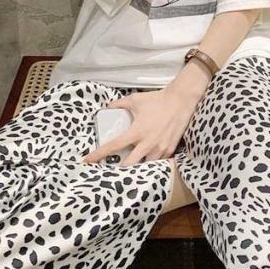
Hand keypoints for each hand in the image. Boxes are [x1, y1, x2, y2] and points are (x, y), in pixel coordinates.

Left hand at [81, 84, 200, 166]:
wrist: (181, 101)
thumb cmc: (157, 100)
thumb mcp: (135, 99)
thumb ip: (119, 104)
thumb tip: (109, 106)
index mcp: (136, 132)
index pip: (113, 146)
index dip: (99, 154)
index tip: (88, 160)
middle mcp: (147, 144)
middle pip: (129, 165)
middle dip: (119, 169)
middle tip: (113, 167)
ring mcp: (159, 149)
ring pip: (145, 166)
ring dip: (137, 166)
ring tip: (132, 163)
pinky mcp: (169, 149)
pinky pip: (158, 162)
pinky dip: (151, 161)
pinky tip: (148, 157)